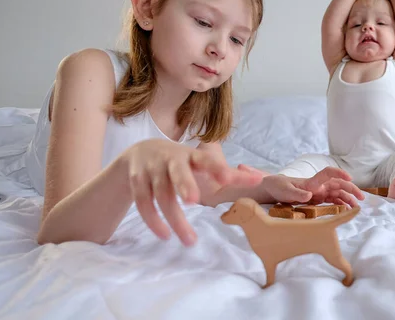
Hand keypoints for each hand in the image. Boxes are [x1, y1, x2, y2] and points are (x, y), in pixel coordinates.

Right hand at [123, 139, 262, 245]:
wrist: (138, 153)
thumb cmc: (180, 162)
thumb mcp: (200, 164)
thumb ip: (227, 174)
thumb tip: (259, 179)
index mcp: (191, 155)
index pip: (205, 160)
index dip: (216, 168)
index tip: (228, 178)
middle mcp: (170, 160)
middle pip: (177, 172)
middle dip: (185, 184)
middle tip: (194, 200)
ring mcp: (151, 170)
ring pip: (161, 194)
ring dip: (174, 218)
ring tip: (190, 240)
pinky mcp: (136, 182)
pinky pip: (143, 203)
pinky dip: (153, 220)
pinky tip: (165, 235)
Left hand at [263, 167, 364, 207]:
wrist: (274, 189)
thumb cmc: (279, 187)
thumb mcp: (285, 191)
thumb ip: (297, 194)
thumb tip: (310, 196)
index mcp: (312, 181)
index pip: (328, 173)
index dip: (339, 173)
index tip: (349, 178)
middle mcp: (318, 185)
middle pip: (338, 184)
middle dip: (351, 189)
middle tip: (361, 198)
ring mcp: (319, 192)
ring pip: (338, 193)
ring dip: (348, 197)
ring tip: (357, 206)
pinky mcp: (318, 199)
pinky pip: (332, 200)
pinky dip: (341, 204)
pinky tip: (347, 209)